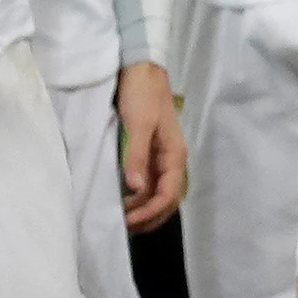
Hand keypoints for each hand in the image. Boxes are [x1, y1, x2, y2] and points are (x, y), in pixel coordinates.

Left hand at [115, 61, 188, 232]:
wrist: (141, 68)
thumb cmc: (142, 95)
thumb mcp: (138, 124)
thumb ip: (137, 156)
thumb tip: (136, 189)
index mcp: (174, 155)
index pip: (169, 195)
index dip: (149, 212)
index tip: (127, 222)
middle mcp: (172, 159)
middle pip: (168, 199)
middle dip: (150, 217)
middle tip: (125, 229)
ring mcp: (162, 156)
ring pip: (158, 192)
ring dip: (144, 209)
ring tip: (123, 219)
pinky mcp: (150, 151)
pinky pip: (150, 181)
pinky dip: (139, 196)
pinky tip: (125, 199)